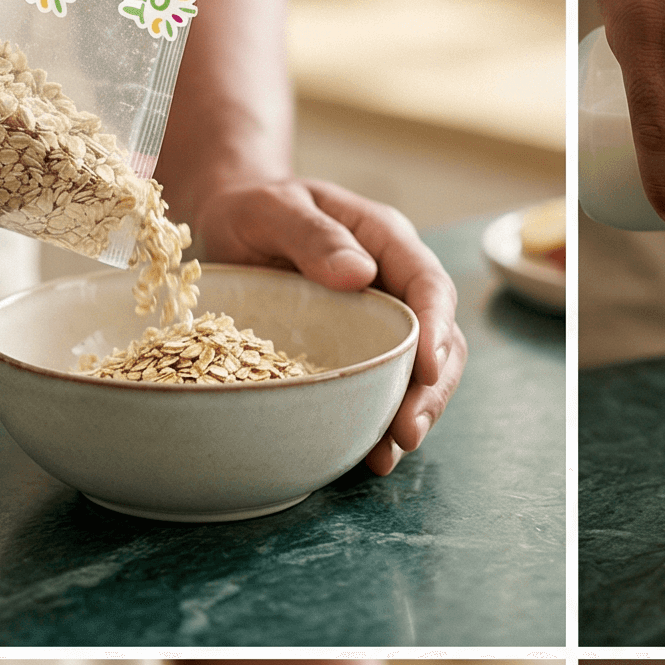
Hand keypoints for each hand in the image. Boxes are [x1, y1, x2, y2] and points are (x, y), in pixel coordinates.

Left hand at [188, 179, 464, 475]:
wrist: (227, 227)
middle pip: (438, 341)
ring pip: (417, 375)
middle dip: (430, 389)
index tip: (427, 367)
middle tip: (407, 430)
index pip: (428, 285)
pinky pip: (381, 391)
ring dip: (412, 416)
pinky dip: (380, 426)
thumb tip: (360, 274)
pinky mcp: (357, 355)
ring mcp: (379, 325)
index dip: (435, 328)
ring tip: (389, 455)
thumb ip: (312, 234)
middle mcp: (393, 287)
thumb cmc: (251, 208)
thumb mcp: (270, 207)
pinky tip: (370, 456)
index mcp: (385, 242)